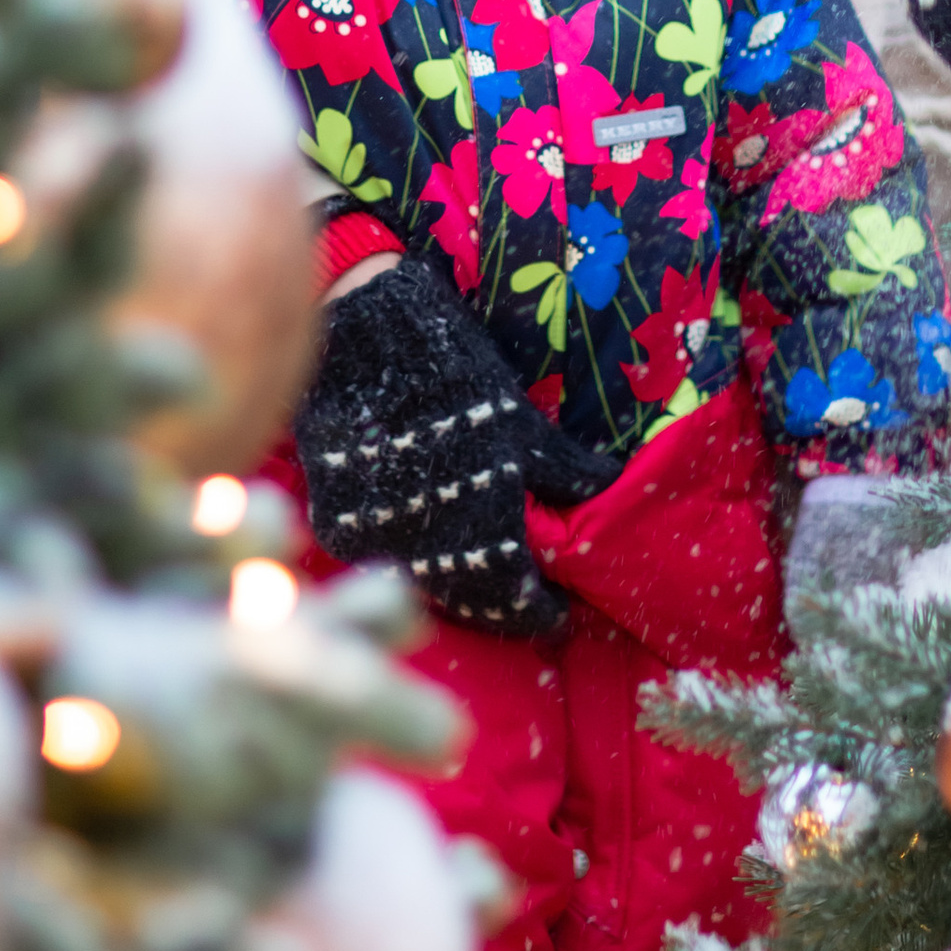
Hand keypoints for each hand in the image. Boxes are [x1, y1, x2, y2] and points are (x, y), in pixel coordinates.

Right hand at [295, 255, 617, 638]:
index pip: (516, 604)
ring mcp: (376, 543)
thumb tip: (611, 493)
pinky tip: (431, 536)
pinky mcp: (339, 524)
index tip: (557, 613)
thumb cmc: (457, 378)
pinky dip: (412, 556)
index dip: (540, 612)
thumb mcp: (522, 424)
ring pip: (424, 585)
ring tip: (481, 566)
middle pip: (469, 603)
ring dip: (456, 583)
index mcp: (482, 535)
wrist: (363, 338)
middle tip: (522, 596)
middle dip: (499, 602)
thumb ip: (566, 473)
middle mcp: (426, 554)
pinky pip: (384, 558)